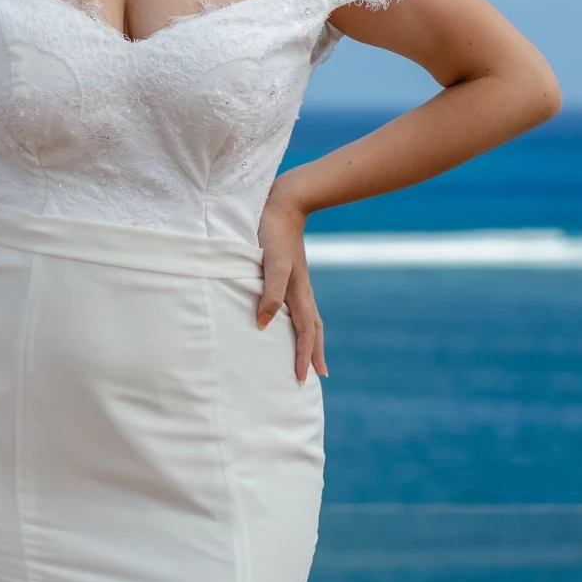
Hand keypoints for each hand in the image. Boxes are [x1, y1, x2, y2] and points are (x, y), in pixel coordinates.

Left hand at [257, 176, 326, 382]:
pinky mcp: (292, 274)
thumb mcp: (270, 263)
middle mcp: (302, 291)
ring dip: (311, 340)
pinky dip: (302, 322)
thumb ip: (269, 293)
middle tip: (317, 377)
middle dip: (314, 354)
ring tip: (311, 355)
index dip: (302, 356)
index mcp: (298, 292)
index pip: (304, 333)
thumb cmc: (272, 232)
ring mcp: (299, 282)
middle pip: (313, 330)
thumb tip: (265, 325)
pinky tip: (293, 320)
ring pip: (310, 319)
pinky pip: (301, 307)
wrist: (284, 202)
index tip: (300, 379)